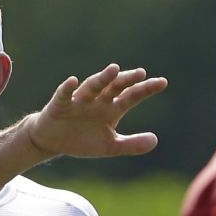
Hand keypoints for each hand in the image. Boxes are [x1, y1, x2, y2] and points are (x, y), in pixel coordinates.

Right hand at [23, 64, 165, 158]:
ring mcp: (78, 101)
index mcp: (112, 108)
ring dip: (102, 78)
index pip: (132, 96)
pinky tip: (72, 81)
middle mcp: (97, 100)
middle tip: (140, 73)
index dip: (146, 89)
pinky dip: (67, 88)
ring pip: (92, 87)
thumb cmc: (82, 139)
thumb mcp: (109, 146)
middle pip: (114, 87)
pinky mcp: (59, 105)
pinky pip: (64, 95)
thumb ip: (132, 144)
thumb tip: (156, 141)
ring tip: (114, 69)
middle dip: (126, 80)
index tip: (163, 82)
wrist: (52, 141)